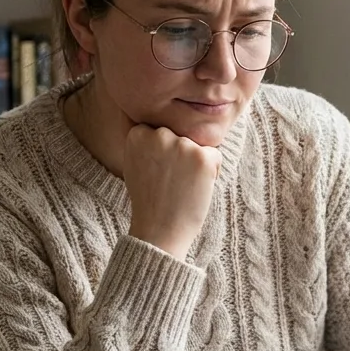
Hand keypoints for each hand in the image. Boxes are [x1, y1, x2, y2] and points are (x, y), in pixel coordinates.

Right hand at [124, 124, 221, 258]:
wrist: (159, 230)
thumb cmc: (149, 199)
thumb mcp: (134, 162)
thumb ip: (144, 140)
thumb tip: (155, 120)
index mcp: (138, 133)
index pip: (164, 129)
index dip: (164, 152)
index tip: (156, 172)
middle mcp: (159, 134)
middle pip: (182, 134)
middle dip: (181, 154)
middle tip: (169, 181)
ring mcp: (182, 145)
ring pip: (199, 144)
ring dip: (196, 163)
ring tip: (181, 185)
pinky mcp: (202, 157)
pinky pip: (215, 155)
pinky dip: (211, 172)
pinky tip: (194, 188)